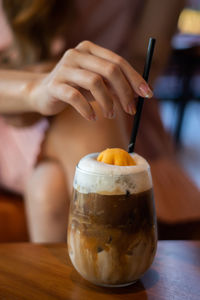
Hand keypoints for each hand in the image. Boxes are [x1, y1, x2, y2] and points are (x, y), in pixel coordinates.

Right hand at [30, 41, 152, 119]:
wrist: (41, 93)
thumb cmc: (74, 88)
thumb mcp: (96, 84)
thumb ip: (114, 84)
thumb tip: (139, 92)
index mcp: (90, 49)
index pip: (118, 61)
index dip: (135, 78)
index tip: (147, 95)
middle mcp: (77, 54)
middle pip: (110, 70)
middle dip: (125, 92)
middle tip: (131, 110)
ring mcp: (64, 68)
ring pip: (95, 82)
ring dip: (108, 102)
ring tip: (111, 115)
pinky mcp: (55, 85)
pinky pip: (75, 97)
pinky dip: (87, 110)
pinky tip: (92, 118)